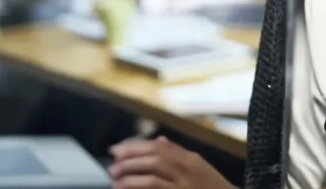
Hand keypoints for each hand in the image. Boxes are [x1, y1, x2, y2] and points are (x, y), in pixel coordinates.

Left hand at [108, 136, 236, 188]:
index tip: (117, 149)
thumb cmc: (212, 186)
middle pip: (155, 161)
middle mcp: (188, 172)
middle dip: (131, 161)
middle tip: (113, 165)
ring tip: (116, 180)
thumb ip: (178, 153)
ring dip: (131, 178)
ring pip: (153, 179)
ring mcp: (184, 188)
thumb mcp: (198, 166)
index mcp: (191, 160)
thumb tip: (159, 141)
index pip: (159, 148)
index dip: (136, 147)